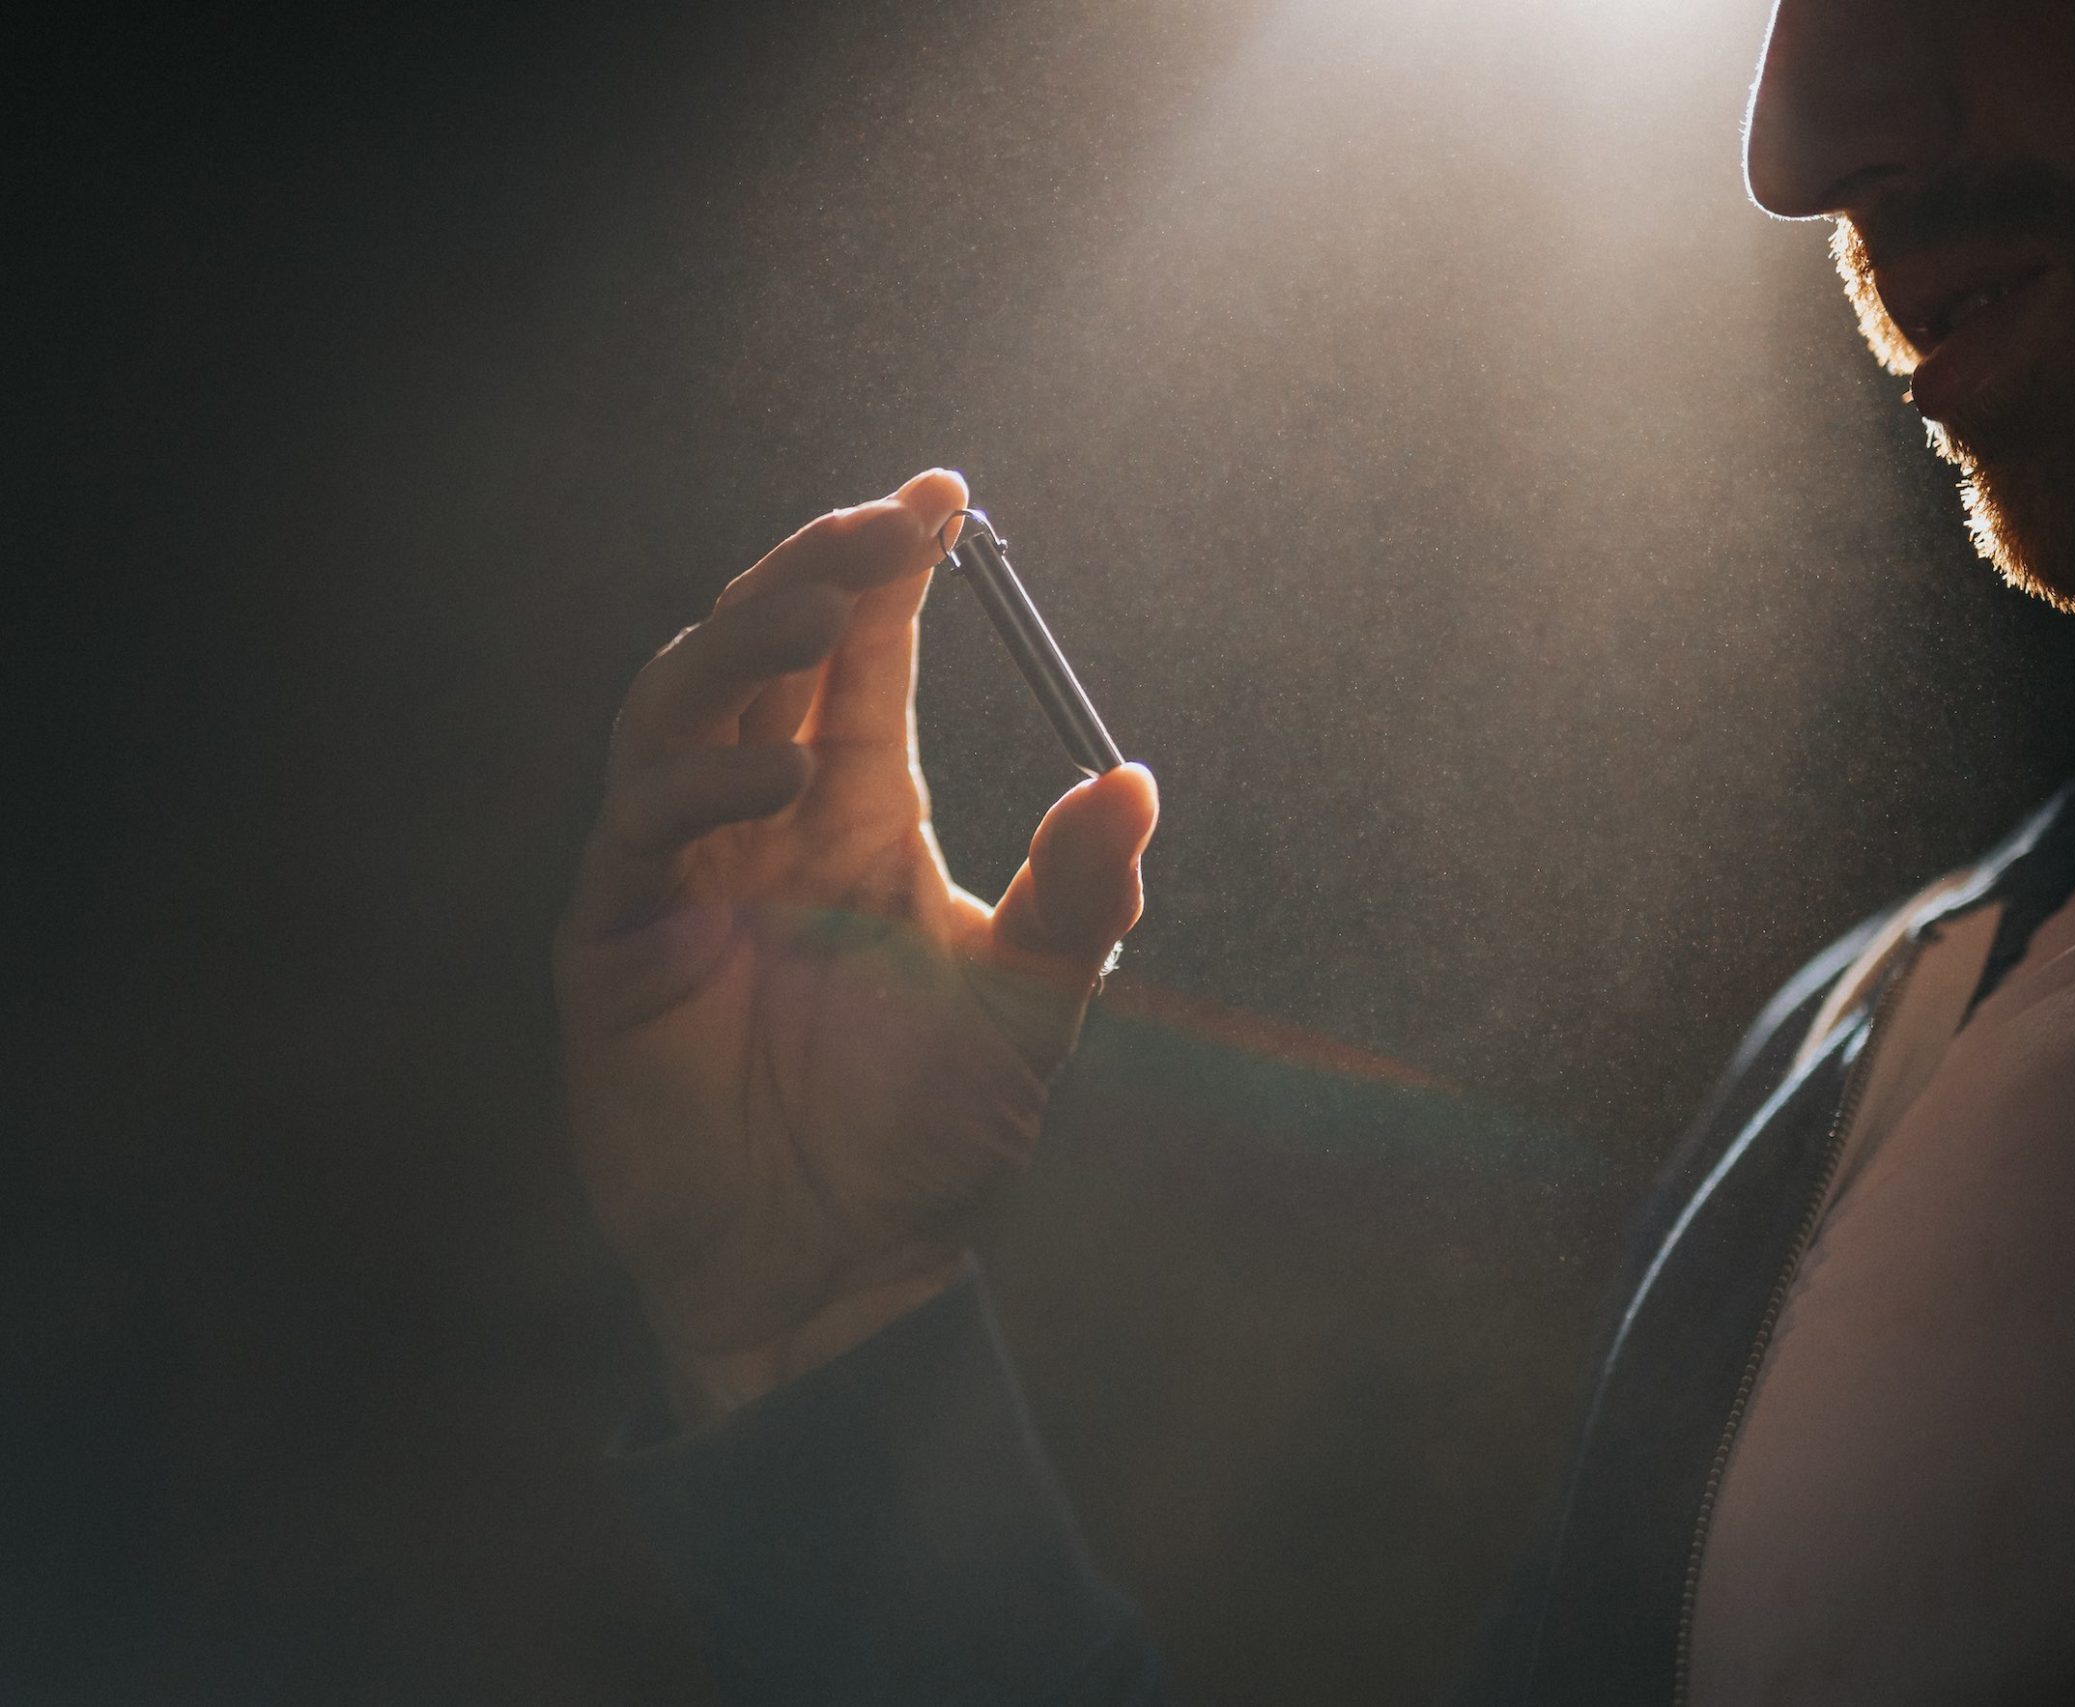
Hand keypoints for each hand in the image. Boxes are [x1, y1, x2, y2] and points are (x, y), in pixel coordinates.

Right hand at [555, 470, 1157, 1422]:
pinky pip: (642, 825)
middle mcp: (764, 815)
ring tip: (826, 601)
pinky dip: (702, 779)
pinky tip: (784, 770)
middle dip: (816, 569)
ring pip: (681, 702)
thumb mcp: (1030, 1006)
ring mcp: (683, 867)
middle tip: (883, 523)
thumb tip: (1134, 780)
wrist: (840, 1270)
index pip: (863, 655)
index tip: (945, 493)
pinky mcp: (618, 935)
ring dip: (747, 639)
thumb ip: (1079, 896)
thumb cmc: (931, 1135)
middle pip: (763, 646)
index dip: (891, 568)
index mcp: (858, 809)